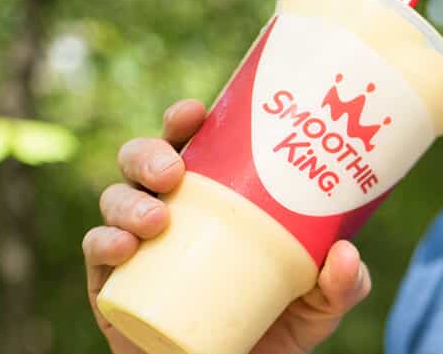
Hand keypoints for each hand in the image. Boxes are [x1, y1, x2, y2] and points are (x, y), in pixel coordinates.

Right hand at [82, 99, 371, 353]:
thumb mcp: (319, 306)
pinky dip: (103, 242)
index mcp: (211, 197)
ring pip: (116, 200)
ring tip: (157, 220)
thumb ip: (343, 284)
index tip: (196, 113)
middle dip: (149, 154)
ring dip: (128, 202)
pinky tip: (124, 247)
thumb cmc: (274, 329)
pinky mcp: (112, 286)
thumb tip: (346, 254)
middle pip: (142, 162)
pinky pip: (97, 252)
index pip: (190, 145)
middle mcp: (169, 210)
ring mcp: (137, 246)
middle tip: (174, 173)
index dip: (184, 120)